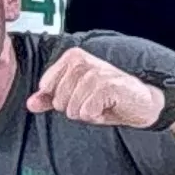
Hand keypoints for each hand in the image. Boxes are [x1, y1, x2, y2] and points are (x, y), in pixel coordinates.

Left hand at [27, 47, 170, 130]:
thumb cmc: (108, 99)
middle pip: (58, 100)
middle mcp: (82, 60)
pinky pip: (85, 113)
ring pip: (71, 109)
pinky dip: (97, 116)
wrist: (144, 103)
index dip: (63, 100)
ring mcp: (95, 72)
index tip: (82, 95)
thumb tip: (30, 103)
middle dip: (75, 108)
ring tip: (102, 104)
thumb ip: (50, 98)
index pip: (46, 87)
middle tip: (95, 101)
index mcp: (72, 57)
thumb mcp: (75, 97)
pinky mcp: (107, 86)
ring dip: (87, 113)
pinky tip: (109, 107)